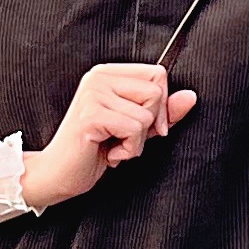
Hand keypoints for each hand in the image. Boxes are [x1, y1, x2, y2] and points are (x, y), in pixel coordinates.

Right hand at [20, 60, 196, 210]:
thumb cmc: (95, 151)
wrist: (57, 175)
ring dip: (137, 142)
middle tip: (124, 138)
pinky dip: (128, 150)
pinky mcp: (91, 115)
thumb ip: (162, 112)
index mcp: (107, 73)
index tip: (145, 127)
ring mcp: (93, 94)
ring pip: (147, 115)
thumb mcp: (136, 129)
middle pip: (156, 91)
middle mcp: (98, 76)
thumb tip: (191, 96)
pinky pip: (134, 129)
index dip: (161, 104)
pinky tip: (108, 154)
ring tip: (114, 147)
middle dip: (150, 124)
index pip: (157, 73)